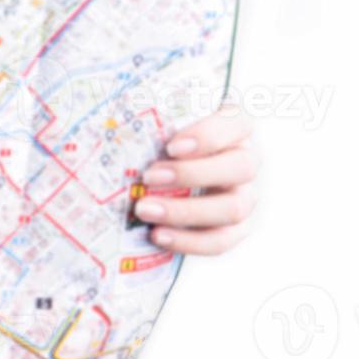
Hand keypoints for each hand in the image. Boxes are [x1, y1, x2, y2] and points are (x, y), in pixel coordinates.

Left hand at [135, 102, 258, 255]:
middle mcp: (246, 160)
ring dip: (185, 211)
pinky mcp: (235, 228)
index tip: (171, 146)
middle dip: (191, 174)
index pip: (236, 123)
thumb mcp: (160, 120)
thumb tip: (111, 122)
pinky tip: (157, 235)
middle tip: (148, 177)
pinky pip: (221, 240)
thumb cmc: (160, 136)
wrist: (164, 174)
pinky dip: (189, 241)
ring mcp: (244, 196)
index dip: (208, 136)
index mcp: (234, 126)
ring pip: (233, 209)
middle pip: (240, 168)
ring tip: (144, 209)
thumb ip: (150, 117)